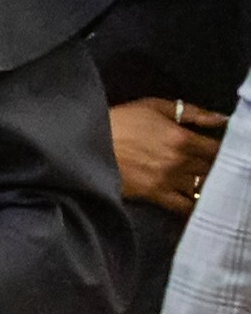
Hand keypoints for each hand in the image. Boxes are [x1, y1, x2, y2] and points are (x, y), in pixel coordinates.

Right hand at [110, 96, 226, 216]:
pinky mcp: (154, 195)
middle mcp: (180, 162)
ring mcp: (168, 181)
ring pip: (203, 188)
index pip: (219, 148)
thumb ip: (191, 112)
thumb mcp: (155, 106)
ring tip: (211, 183)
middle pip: (214, 169)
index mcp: (183, 138)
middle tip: (220, 166)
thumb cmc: (121, 120)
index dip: (226, 149)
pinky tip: (200, 204)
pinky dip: (195, 206)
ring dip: (209, 185)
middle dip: (219, 167)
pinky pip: (183, 206)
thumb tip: (221, 120)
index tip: (227, 149)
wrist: (86, 144)